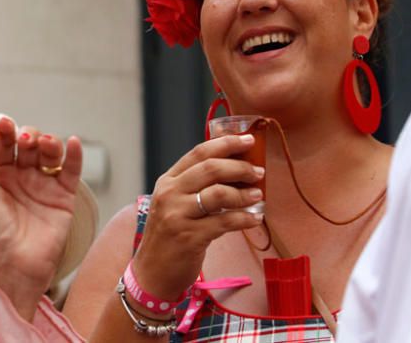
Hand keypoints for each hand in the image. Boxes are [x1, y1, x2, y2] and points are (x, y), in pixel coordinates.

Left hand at [0, 117, 82, 321]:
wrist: (16, 266)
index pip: (5, 143)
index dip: (6, 130)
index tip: (5, 124)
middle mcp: (22, 175)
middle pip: (29, 143)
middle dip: (28, 135)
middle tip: (25, 140)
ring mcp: (44, 184)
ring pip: (50, 152)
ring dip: (49, 142)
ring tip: (45, 144)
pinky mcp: (63, 196)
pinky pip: (71, 170)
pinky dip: (74, 154)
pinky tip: (72, 143)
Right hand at [132, 134, 263, 301]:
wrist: (152, 272)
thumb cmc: (170, 236)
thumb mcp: (175, 204)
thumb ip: (196, 186)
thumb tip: (234, 168)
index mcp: (167, 181)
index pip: (198, 153)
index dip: (226, 144)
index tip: (248, 140)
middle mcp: (169, 194)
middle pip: (210, 168)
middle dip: (240, 167)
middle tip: (258, 172)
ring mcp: (177, 215)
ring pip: (219, 194)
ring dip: (244, 193)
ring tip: (258, 195)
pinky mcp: (189, 237)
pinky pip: (224, 222)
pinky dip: (244, 218)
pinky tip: (255, 218)